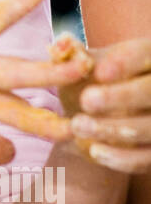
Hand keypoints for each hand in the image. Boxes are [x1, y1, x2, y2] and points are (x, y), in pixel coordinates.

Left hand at [63, 38, 150, 172]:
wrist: (110, 116)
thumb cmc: (99, 83)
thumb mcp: (90, 65)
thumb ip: (75, 56)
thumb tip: (61, 45)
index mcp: (150, 57)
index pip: (145, 54)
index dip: (125, 62)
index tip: (99, 71)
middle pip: (150, 92)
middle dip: (120, 96)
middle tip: (86, 100)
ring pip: (148, 127)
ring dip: (112, 128)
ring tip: (78, 125)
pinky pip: (146, 158)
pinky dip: (122, 158)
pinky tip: (95, 151)